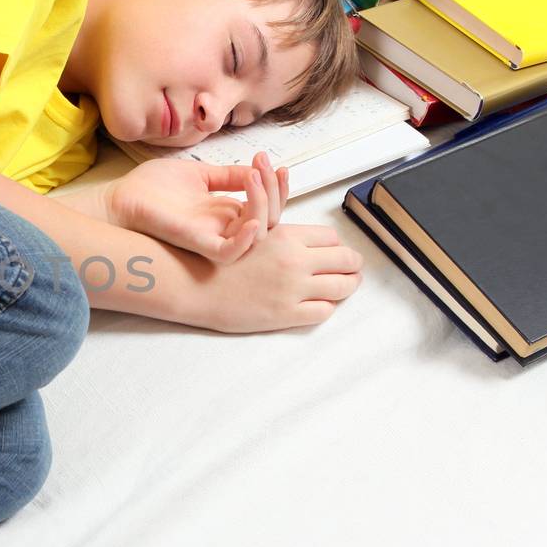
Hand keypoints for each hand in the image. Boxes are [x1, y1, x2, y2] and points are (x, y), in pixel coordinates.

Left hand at [103, 151, 289, 262]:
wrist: (119, 199)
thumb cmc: (151, 189)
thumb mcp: (199, 174)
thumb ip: (228, 175)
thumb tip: (256, 168)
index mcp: (224, 213)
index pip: (266, 206)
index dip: (276, 185)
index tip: (269, 161)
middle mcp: (223, 227)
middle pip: (269, 219)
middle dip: (275, 190)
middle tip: (263, 164)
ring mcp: (212, 237)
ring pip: (258, 233)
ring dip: (263, 203)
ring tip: (252, 177)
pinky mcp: (198, 245)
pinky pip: (232, 252)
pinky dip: (246, 239)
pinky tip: (251, 218)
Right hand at [183, 222, 363, 332]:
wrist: (194, 284)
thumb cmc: (216, 259)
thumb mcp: (250, 232)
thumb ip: (281, 235)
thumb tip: (303, 240)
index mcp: (286, 235)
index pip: (332, 237)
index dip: (335, 245)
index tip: (333, 252)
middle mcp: (294, 260)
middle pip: (346, 259)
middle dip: (352, 265)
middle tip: (350, 269)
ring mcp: (292, 288)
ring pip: (342, 286)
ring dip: (348, 285)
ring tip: (344, 286)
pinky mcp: (286, 314)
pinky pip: (324, 311)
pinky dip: (327, 306)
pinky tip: (319, 303)